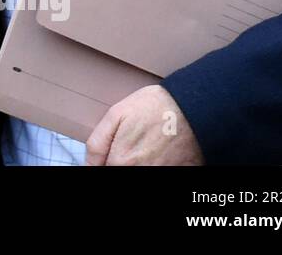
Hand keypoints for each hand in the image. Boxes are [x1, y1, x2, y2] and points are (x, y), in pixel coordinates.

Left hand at [85, 85, 204, 164]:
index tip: (111, 155)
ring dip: (137, 164)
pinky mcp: (179, 173)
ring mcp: (160, 174)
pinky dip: (157, 164)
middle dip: (121, 163)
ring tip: (146, 148)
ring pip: (139, 175)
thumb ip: (97, 144)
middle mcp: (141, 172)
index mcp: (121, 160)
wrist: (192, 107)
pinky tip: (160, 154)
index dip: (105, 163)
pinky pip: (161, 173)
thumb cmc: (155, 107)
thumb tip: (89, 164)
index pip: (103, 172)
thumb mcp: (115, 115)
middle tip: (130, 148)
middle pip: (121, 173)